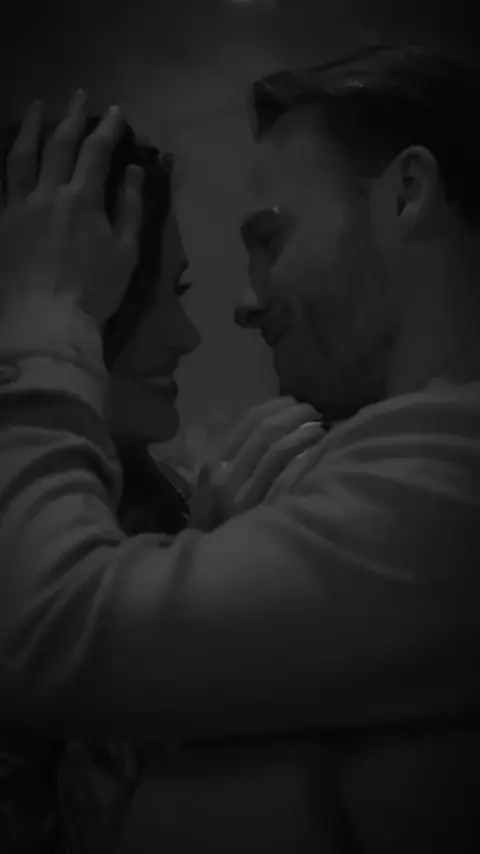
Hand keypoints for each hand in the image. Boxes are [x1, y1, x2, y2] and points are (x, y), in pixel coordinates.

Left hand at [0, 90, 142, 324]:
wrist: (44, 324)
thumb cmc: (93, 293)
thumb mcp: (125, 253)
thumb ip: (129, 208)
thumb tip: (135, 171)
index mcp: (82, 200)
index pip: (96, 152)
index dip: (108, 128)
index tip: (117, 112)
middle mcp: (47, 194)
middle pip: (58, 144)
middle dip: (70, 116)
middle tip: (77, 95)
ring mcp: (17, 207)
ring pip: (20, 156)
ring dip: (30, 127)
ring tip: (36, 107)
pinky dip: (2, 162)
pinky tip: (5, 153)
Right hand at [188, 396, 324, 530]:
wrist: (218, 575)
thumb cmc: (218, 531)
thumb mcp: (211, 495)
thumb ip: (229, 463)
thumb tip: (257, 428)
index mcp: (215, 468)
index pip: (247, 424)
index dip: (273, 408)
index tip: (290, 403)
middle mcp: (229, 479)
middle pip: (267, 432)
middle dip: (294, 415)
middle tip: (312, 412)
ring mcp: (251, 497)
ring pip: (282, 450)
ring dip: (305, 432)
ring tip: (319, 428)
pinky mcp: (271, 514)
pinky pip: (294, 477)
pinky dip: (308, 459)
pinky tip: (321, 454)